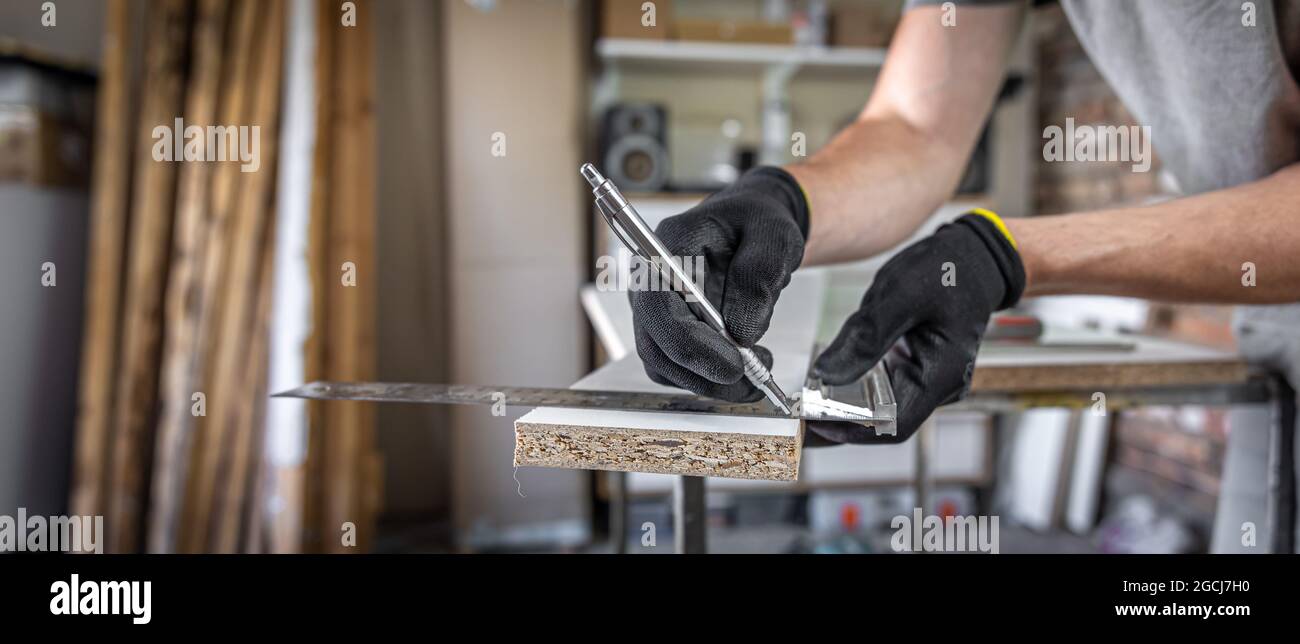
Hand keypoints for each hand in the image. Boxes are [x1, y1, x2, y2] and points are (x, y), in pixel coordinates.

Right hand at [630, 167, 808, 401]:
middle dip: (704, 373)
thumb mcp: (773, 235)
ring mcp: (656, 311)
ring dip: (711, 381)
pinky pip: (679, 369)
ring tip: (759, 369)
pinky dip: (712, 379)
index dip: (689, 343)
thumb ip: (758, 277)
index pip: (657, 306)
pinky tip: (747, 367)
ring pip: (665, 366)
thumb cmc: (756, 222)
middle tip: (754, 379)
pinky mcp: (670, 331)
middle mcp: (649, 283)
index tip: (734, 364)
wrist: (751, 227)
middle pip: (655, 345)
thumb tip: (743, 333)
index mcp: (666, 249)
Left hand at [809, 212, 1024, 442]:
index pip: (894, 424)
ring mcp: (928, 379)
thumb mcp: (900, 294)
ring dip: (844, 407)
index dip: (851, 431)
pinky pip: (882, 387)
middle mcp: (938, 386)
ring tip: (806, 403)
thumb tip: (825, 374)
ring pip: (880, 406)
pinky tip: (827, 384)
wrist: (972, 257)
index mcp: (941, 375)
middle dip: (840, 421)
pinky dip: (855, 388)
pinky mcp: (915, 368)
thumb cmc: (947, 271)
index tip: (813, 424)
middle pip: (883, 421)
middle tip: (798, 416)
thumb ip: (864, 337)